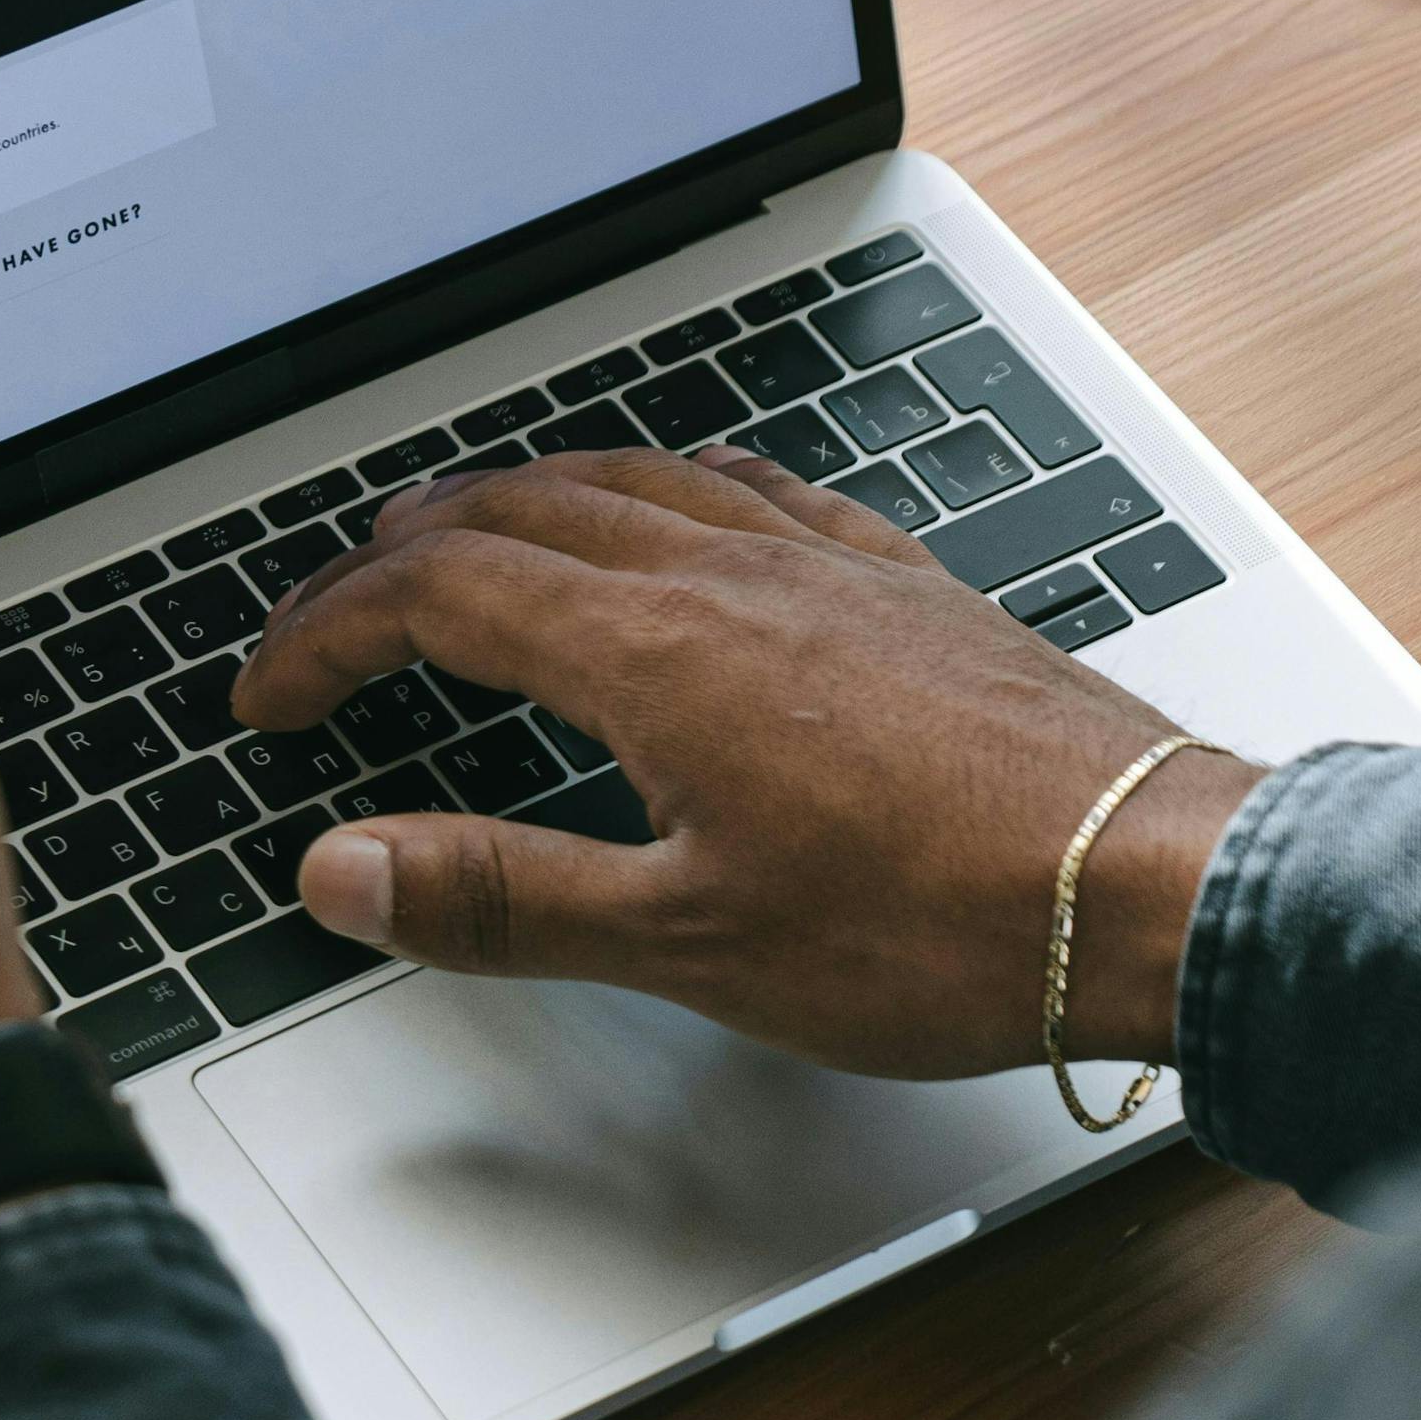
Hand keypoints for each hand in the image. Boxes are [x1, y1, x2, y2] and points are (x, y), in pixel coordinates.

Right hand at [238, 449, 1258, 1075]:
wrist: (1149, 886)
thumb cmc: (946, 925)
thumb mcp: (687, 942)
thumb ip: (501, 899)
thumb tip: (346, 871)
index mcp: (654, 652)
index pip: (437, 595)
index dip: (327, 636)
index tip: (271, 697)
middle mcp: (732, 577)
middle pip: (514, 509)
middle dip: (394, 555)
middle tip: (332, 619)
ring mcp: (825, 568)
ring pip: (629, 477)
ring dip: (516, 496)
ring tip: (460, 533)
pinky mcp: (904, 586)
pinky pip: (753, 488)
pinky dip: (663, 487)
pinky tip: (678, 514)